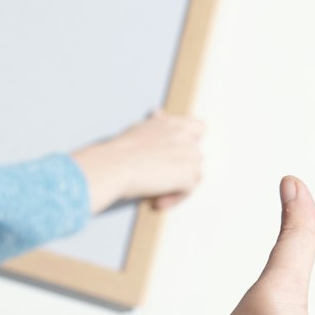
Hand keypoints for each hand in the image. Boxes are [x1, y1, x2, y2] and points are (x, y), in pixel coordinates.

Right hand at [72, 112, 205, 214]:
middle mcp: (185, 137)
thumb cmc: (120, 150)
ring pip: (193, 176)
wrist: (115, 164)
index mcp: (173, 124)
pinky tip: (155, 201)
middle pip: (195, 158)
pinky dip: (173, 199)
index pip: (199, 128)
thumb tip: (158, 112)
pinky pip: (186, 192)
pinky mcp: (187, 177)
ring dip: (176, 186)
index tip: (175, 155)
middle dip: (178, 171)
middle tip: (156, 181)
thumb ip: (156, 124)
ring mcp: (190, 156)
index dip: (190, 143)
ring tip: (155, 194)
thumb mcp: (140, 128)